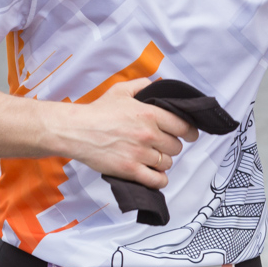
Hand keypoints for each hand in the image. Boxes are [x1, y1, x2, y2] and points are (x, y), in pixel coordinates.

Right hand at [61, 79, 199, 189]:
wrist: (76, 131)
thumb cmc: (97, 112)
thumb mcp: (121, 90)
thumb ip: (143, 86)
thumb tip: (156, 86)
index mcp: (149, 114)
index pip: (182, 126)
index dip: (189, 131)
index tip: (190, 135)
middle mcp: (148, 134)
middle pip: (176, 147)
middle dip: (171, 146)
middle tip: (162, 144)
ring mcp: (140, 154)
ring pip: (167, 163)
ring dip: (163, 162)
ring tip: (153, 158)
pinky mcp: (130, 170)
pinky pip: (157, 180)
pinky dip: (159, 179)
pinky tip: (155, 175)